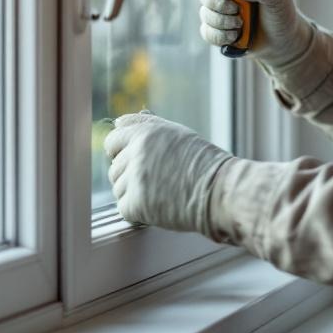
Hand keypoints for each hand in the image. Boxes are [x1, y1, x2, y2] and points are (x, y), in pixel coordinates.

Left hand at [104, 113, 231, 233]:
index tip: (136, 162)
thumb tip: (118, 122)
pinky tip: (158, 206)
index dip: (121, 153)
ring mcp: (135, 178)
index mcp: (145, 132)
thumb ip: (145, 126)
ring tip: (161, 192)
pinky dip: (138, 211)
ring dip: (134, 193)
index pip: (112, 141)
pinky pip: (123, 208)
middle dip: (130, 176)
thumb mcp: (176, 133)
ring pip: (118, 189)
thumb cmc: (202, 162)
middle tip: (158, 180)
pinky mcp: (137, 203)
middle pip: (114, 168)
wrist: (220, 191)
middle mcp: (137, 152)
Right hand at [198, 0, 311, 66]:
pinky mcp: (217, 27)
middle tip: (235, 8)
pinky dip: (219, 35)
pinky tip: (234, 36)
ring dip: (221, 20)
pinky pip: (207, 31)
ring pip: (205, 12)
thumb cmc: (281, 12)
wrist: (283, 40)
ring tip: (240, 24)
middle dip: (217, 1)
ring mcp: (220, 7)